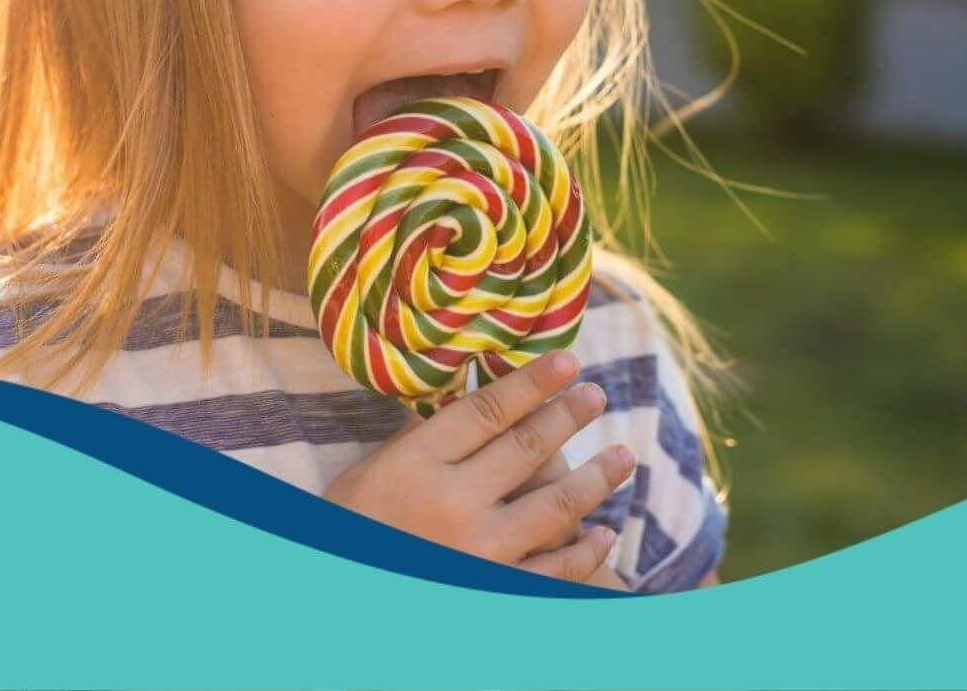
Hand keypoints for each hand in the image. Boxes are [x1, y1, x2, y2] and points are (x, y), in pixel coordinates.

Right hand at [321, 350, 636, 584]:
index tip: (567, 362)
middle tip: (597, 394)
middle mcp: (450, 503)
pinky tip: (605, 533)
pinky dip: (585, 553)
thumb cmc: (348, 532)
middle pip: (525, 447)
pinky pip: (554, 573)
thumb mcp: (366, 475)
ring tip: (623, 455)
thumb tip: (459, 401)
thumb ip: (415, 442)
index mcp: (415, 464)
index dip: (532, 382)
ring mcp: (477, 553)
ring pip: (554, 505)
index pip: (486, 410)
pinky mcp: (494, 593)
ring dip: (596, 478)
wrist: (343, 603)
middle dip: (568, 416)